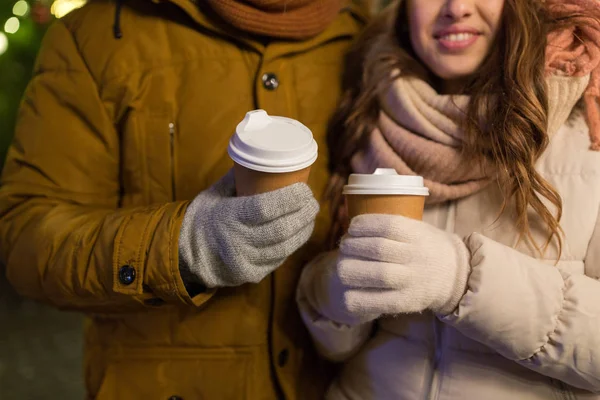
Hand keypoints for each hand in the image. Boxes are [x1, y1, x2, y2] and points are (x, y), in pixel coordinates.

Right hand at [179, 170, 318, 287]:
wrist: (186, 254)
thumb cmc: (203, 218)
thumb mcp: (214, 194)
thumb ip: (238, 179)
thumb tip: (263, 157)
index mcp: (230, 217)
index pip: (267, 208)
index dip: (291, 198)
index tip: (305, 189)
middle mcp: (239, 241)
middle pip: (282, 228)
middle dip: (304, 214)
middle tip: (313, 202)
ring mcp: (247, 260)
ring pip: (286, 246)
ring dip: (304, 230)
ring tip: (310, 215)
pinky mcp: (252, 274)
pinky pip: (279, 258)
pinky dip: (293, 244)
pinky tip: (300, 232)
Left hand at [334, 214, 470, 318]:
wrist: (456, 276)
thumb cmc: (426, 247)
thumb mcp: (418, 228)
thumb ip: (392, 225)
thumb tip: (353, 226)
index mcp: (417, 234)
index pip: (387, 225)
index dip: (363, 225)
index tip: (352, 227)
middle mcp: (416, 256)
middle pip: (378, 249)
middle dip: (353, 246)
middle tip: (344, 246)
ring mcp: (412, 280)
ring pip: (377, 275)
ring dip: (352, 269)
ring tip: (342, 266)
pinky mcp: (407, 302)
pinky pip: (379, 302)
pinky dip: (358, 298)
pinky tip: (348, 293)